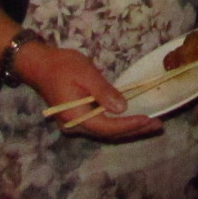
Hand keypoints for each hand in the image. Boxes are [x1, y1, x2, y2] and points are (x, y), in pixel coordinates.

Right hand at [15, 41, 162, 139]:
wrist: (39, 65)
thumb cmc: (62, 65)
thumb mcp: (86, 73)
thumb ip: (103, 92)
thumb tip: (122, 108)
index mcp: (75, 116)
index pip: (107, 126)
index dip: (129, 124)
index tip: (149, 119)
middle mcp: (75, 126)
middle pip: (109, 134)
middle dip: (134, 130)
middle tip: (157, 124)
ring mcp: (76, 124)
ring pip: (106, 132)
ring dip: (128, 129)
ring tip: (151, 125)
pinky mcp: (78, 118)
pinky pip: (102, 126)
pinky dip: (119, 124)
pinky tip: (132, 120)